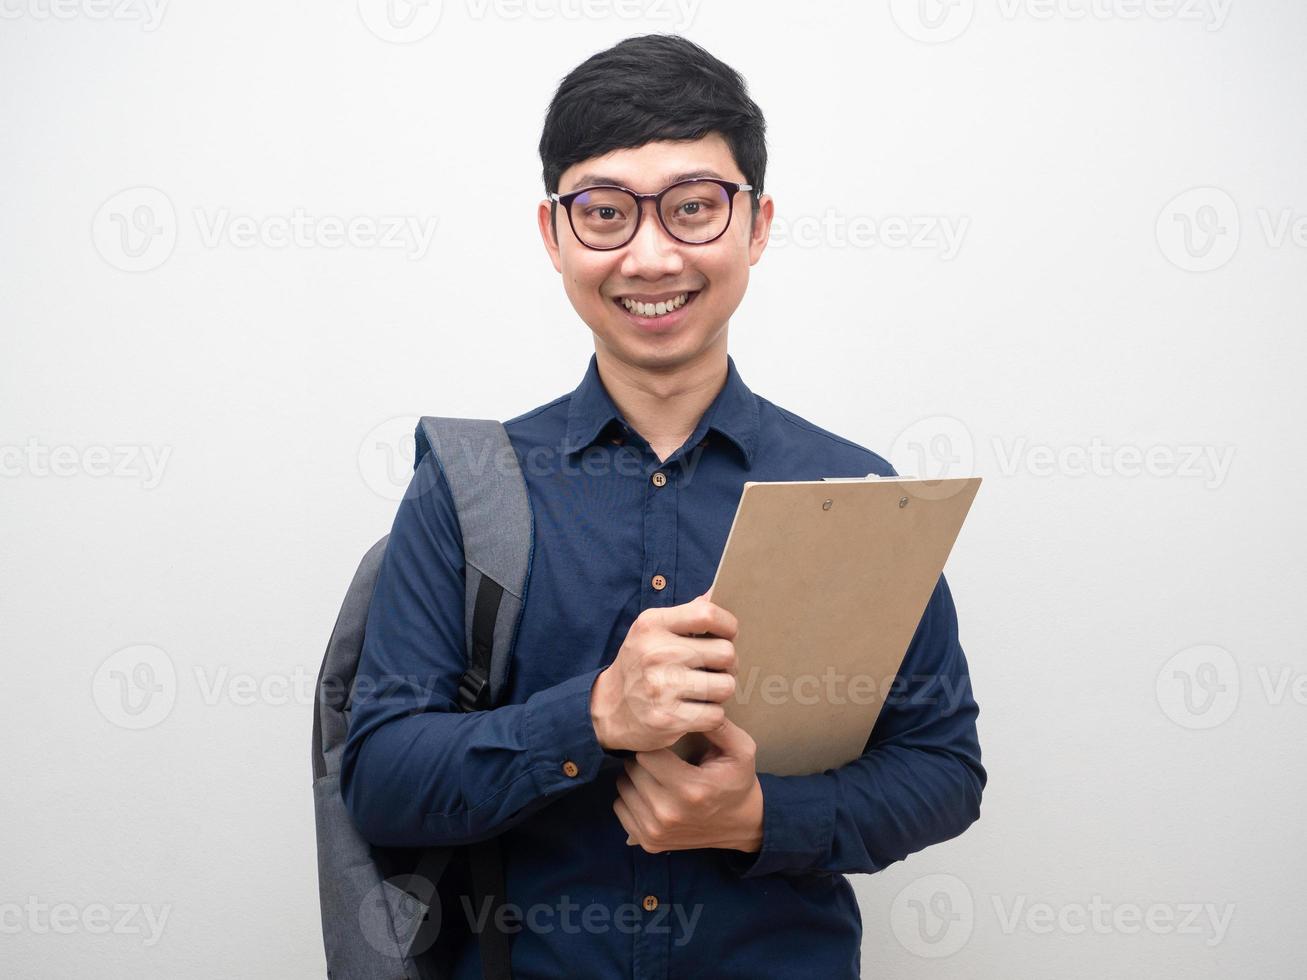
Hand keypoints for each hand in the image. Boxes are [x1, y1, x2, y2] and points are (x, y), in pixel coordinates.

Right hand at [590, 594, 738, 752]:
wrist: (607, 709)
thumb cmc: (639, 665)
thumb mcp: (651, 631)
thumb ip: (685, 614)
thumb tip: (714, 593)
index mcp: (653, 624)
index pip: (708, 615)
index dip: (728, 626)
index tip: (726, 636)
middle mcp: (656, 653)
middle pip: (726, 653)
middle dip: (727, 665)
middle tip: (714, 669)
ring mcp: (661, 687)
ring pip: (725, 686)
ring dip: (719, 691)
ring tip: (702, 690)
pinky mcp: (668, 718)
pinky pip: (715, 715)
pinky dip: (711, 715)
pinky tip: (694, 710)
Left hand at [612, 717, 763, 853]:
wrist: (742, 825)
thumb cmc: (737, 782)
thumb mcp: (741, 750)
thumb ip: (718, 726)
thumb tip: (694, 707)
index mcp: (690, 789)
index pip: (646, 754)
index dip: (654, 743)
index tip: (664, 742)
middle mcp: (669, 813)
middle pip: (632, 770)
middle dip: (643, 759)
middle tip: (661, 758)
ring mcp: (656, 831)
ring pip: (623, 788)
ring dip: (635, 778)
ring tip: (657, 776)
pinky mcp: (648, 842)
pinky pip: (620, 808)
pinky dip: (631, 798)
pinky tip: (651, 794)